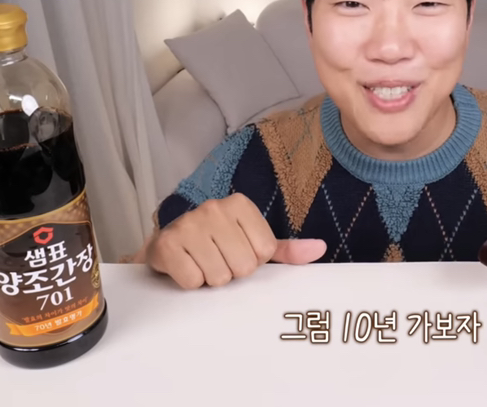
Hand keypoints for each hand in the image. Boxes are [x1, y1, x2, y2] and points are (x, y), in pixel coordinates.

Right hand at [146, 192, 326, 288]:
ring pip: (219, 277)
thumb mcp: (252, 242)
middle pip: (243, 266)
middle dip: (231, 271)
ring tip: (201, 262)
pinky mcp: (167, 245)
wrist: (167, 244)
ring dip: (210, 278)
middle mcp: (214, 208)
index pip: (264, 252)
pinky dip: (190, 282)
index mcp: (239, 204)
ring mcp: (188, 224)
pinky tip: (186, 266)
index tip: (235, 251)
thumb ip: (286, 249)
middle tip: (217, 259)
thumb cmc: (215, 243)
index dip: (252, 261)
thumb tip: (319, 249)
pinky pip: (193, 281)